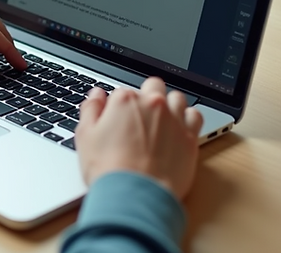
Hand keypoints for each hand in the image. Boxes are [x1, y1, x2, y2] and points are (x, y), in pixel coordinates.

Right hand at [75, 77, 203, 198]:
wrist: (134, 195)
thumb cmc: (109, 169)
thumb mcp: (85, 136)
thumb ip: (91, 109)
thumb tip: (96, 95)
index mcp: (125, 100)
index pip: (122, 92)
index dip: (117, 106)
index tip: (116, 120)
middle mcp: (152, 104)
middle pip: (153, 86)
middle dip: (146, 95)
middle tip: (139, 116)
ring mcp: (174, 119)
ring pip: (176, 98)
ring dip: (169, 104)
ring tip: (160, 121)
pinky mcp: (190, 137)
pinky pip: (195, 116)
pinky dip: (188, 118)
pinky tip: (179, 129)